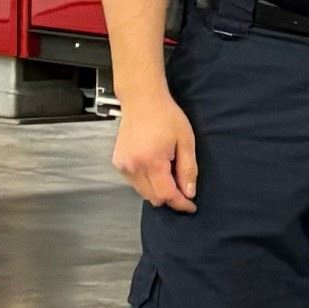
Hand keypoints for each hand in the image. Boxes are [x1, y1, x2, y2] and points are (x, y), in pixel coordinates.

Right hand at [113, 89, 197, 211]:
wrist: (142, 101)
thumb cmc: (167, 117)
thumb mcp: (186, 141)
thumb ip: (188, 169)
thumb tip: (189, 193)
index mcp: (152, 161)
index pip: (166, 195)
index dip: (180, 203)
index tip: (191, 206)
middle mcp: (133, 166)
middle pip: (153, 197)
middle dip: (170, 197)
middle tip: (183, 187)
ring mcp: (123, 165)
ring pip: (143, 192)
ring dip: (158, 190)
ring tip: (169, 173)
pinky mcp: (117, 162)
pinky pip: (134, 183)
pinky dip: (146, 182)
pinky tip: (155, 168)